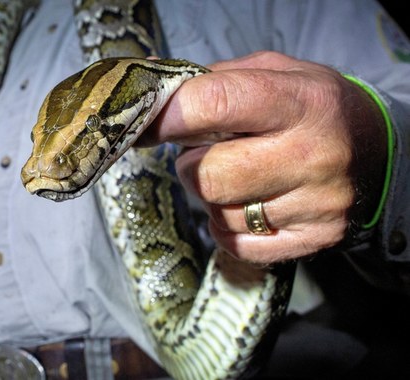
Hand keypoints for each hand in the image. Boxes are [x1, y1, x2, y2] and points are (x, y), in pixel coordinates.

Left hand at [139, 51, 386, 262]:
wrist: (378, 154)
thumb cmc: (314, 108)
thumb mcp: (275, 73)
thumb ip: (213, 79)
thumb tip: (150, 79)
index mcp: (300, 103)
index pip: (216, 105)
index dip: (170, 115)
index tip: (151, 124)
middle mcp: (311, 157)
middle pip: (209, 174)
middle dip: (190, 163)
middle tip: (204, 153)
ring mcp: (314, 206)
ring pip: (218, 211)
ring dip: (209, 195)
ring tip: (235, 175)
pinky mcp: (310, 241)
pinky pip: (236, 243)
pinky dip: (226, 225)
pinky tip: (245, 204)